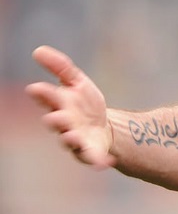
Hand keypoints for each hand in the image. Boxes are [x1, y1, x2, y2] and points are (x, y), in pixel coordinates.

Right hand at [26, 45, 115, 168]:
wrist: (104, 127)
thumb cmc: (84, 103)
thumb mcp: (76, 82)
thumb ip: (59, 67)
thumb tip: (38, 50)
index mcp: (59, 104)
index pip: (47, 98)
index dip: (42, 94)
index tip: (36, 89)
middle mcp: (64, 123)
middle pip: (56, 121)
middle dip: (56, 119)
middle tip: (56, 117)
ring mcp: (75, 139)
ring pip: (69, 140)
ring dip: (71, 138)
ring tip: (74, 135)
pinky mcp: (89, 152)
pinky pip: (92, 158)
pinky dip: (97, 162)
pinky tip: (105, 163)